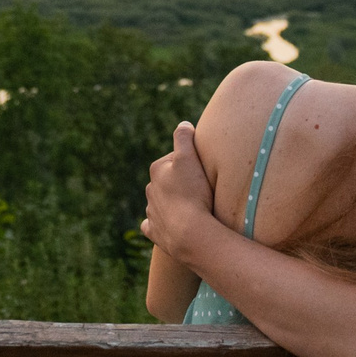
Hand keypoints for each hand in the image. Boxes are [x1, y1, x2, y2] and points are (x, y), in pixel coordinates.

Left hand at [142, 121, 217, 258]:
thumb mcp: (189, 157)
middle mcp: (150, 189)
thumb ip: (183, 137)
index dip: (193, 164)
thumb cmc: (192, 193)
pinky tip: (170, 225)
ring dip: (174, 203)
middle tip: (203, 190)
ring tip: (194, 208)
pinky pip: (154, 224)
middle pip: (170, 181)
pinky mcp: (154, 231)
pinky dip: (160, 223)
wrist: (190, 233)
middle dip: (183, 183)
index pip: (177, 159)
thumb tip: (183, 124)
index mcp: (157, 170)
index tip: (205, 172)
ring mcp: (152, 212)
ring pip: (162, 202)